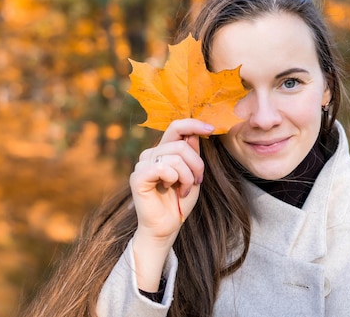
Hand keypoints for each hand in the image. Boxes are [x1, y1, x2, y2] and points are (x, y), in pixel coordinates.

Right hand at [130, 118, 213, 245]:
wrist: (168, 226)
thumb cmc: (180, 201)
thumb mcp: (193, 174)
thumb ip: (192, 153)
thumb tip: (194, 132)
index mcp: (164, 150)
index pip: (176, 127)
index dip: (194, 124)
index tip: (211, 129)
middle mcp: (151, 154)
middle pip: (181, 144)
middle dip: (197, 164)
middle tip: (197, 181)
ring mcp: (143, 164)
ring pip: (175, 157)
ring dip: (187, 176)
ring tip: (183, 189)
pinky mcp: (138, 177)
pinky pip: (163, 168)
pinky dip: (174, 179)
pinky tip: (170, 189)